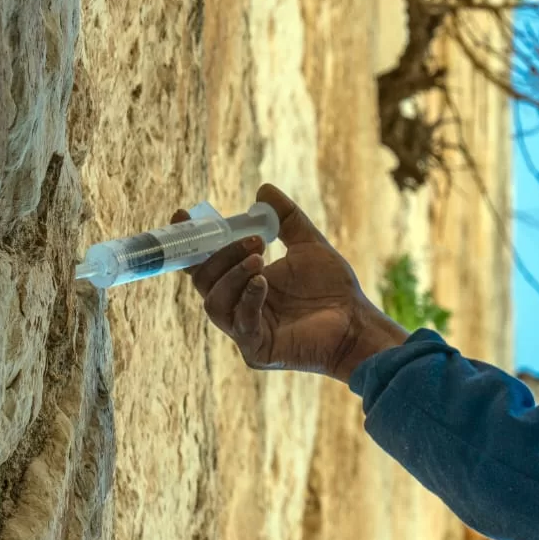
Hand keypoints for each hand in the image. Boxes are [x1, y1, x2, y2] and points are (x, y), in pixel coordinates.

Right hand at [178, 184, 408, 381]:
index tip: (182, 217)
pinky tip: (263, 282)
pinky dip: (247, 298)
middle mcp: (239, 307)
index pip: (205, 264)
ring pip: (214, 303)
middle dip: (221, 256)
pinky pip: (239, 323)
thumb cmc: (334, 289)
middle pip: (204, 282)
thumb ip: (285, 218)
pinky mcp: (257, 350)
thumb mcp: (308, 244)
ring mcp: (245, 331)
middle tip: (254, 240)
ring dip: (232, 276)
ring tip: (259, 259)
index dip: (190, 243)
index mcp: (243, 284)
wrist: (356, 323)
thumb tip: (263, 189)